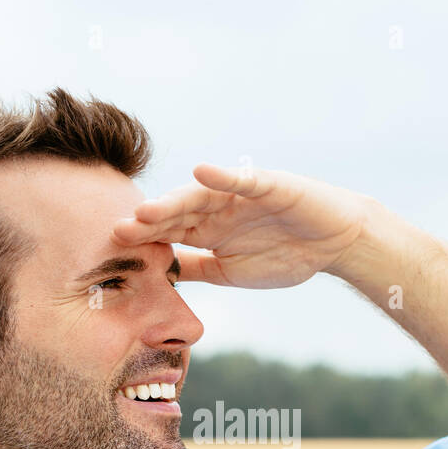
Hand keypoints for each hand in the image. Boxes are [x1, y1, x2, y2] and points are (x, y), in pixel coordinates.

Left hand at [111, 164, 371, 288]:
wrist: (333, 245)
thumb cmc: (284, 256)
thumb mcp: (229, 272)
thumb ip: (194, 268)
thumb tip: (157, 276)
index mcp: (207, 230)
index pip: (168, 232)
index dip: (143, 238)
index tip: (113, 248)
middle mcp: (217, 209)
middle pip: (176, 213)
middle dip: (149, 221)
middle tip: (119, 229)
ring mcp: (239, 196)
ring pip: (200, 196)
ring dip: (173, 202)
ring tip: (148, 210)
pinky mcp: (268, 185)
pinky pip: (241, 179)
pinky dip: (222, 176)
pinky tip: (200, 172)